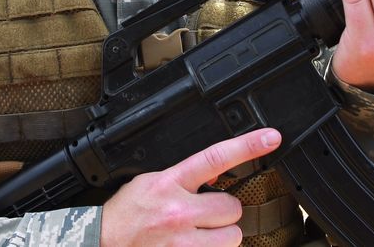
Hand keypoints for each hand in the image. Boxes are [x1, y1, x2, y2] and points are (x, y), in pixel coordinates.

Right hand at [100, 128, 281, 246]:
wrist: (102, 243)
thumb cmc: (125, 215)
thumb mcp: (150, 183)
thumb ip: (182, 178)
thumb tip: (214, 175)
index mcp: (169, 183)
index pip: (215, 158)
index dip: (247, 146)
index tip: (271, 137)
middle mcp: (179, 211)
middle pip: (232, 207)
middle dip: (223, 211)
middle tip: (203, 214)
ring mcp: (183, 241)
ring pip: (232, 236)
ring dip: (221, 236)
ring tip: (198, 235)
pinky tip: (191, 246)